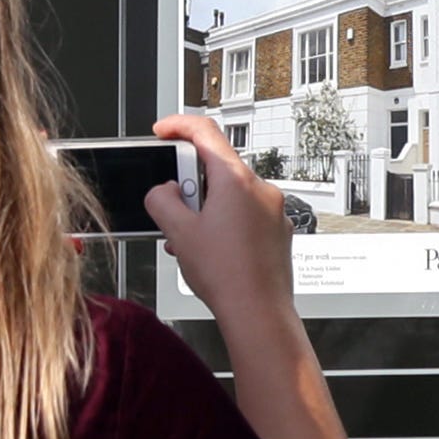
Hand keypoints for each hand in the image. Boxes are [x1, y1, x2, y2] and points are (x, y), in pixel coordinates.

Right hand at [142, 114, 297, 322]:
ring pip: (230, 193)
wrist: (258, 312)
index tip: (163, 131)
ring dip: (204, 206)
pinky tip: (209, 248)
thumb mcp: (178, 232)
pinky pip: (244, 212)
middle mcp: (260, 190)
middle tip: (173, 205)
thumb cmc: (227, 276)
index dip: (178, 126)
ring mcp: (272, 210)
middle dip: (188, 182)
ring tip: (189, 237)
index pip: (206, 132)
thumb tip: (163, 191)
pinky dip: (223, 220)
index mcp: (236, 182)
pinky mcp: (276, 230)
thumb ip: (161, 200)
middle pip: (217, 167)